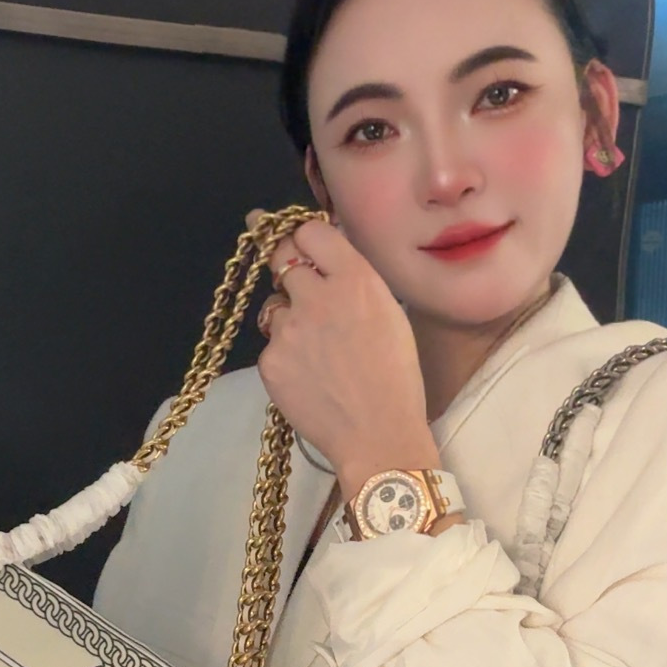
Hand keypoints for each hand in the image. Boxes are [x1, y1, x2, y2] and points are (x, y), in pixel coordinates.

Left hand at [248, 211, 439, 499]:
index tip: (301, 243)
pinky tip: (309, 376)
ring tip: (315, 349)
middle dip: (284, 264)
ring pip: (274, 306)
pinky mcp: (270, 361)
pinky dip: (285, 355)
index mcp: (355, 280)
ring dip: (287, 316)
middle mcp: (317, 296)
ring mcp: (288, 329)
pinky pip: (271, 345)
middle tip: (291, 277)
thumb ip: (356, 281)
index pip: (309, 231)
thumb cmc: (396, 378)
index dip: (304, 237)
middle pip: (281, 258)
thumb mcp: (389, 314)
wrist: (378, 435)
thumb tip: (329, 257)